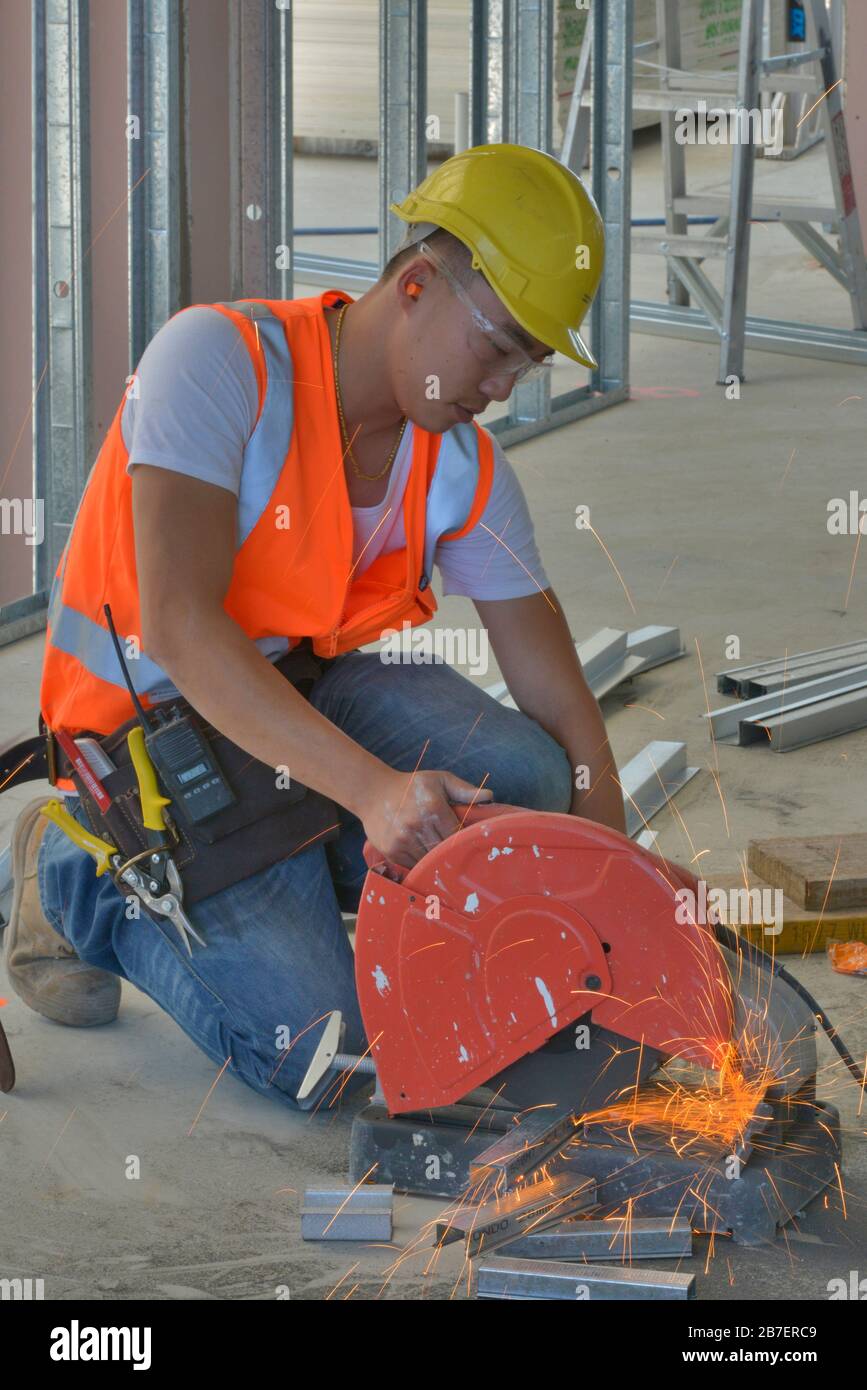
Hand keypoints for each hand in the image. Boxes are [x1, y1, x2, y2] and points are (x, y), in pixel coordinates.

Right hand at [357, 766, 493, 869]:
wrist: (372, 791)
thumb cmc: (411, 786)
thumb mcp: (438, 780)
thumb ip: (464, 790)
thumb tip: (489, 796)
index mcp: (433, 807)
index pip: (456, 834)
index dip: (461, 840)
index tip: (464, 841)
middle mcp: (417, 825)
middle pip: (443, 850)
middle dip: (449, 850)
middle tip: (453, 849)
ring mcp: (402, 840)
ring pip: (429, 860)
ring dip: (434, 858)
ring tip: (435, 849)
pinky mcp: (391, 851)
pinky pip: (413, 864)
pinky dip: (420, 861)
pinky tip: (420, 850)